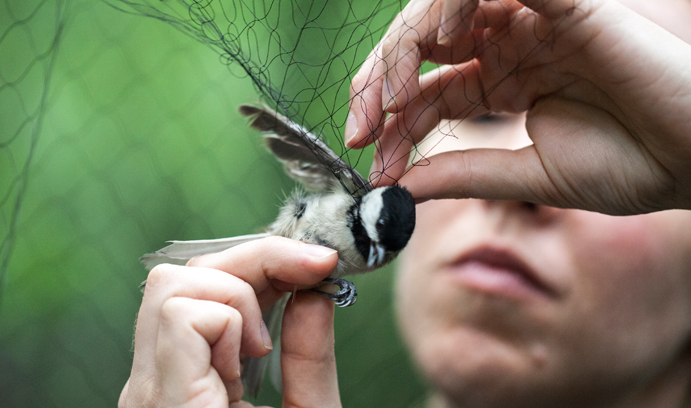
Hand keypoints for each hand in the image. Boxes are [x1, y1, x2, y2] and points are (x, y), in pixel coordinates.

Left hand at [118, 237, 341, 407]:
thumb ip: (310, 359)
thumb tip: (315, 290)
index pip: (184, 310)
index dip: (254, 283)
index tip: (316, 278)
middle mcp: (147, 393)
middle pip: (175, 281)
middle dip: (253, 266)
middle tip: (308, 279)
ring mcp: (144, 384)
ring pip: (172, 287)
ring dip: (234, 290)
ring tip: (267, 337)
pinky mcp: (154, 379)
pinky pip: (180, 312)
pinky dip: (224, 308)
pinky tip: (251, 345)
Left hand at [346, 0, 690, 214]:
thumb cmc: (629, 166)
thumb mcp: (526, 175)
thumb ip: (462, 173)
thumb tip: (400, 187)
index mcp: (502, 84)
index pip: (427, 95)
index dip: (393, 126)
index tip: (372, 166)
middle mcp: (508, 46)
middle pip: (419, 48)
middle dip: (379, 85)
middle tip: (360, 130)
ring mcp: (530, 20)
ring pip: (440, 12)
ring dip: (402, 50)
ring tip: (389, 98)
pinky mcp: (559, 1)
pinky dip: (452, 5)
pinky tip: (435, 44)